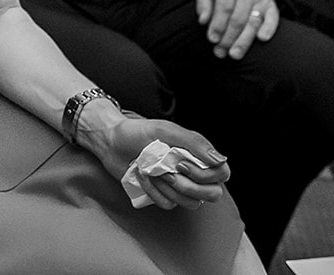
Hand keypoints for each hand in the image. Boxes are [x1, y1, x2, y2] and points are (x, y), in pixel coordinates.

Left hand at [81, 116, 229, 210]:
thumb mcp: (165, 130)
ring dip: (168, 188)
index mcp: (197, 155)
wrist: (111, 142)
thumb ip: (194, 143)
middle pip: (212, 194)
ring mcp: (179, 186)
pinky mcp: (163, 195)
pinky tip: (142, 176)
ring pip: (191, 203)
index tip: (181, 164)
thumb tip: (220, 160)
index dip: (207, 175)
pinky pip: (168, 204)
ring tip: (151, 170)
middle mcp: (192, 172)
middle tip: (165, 172)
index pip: (222, 174)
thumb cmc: (137, 132)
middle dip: (188, 186)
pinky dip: (153, 191)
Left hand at [197, 0, 277, 59]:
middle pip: (239, 18)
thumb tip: (204, 21)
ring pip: (253, 22)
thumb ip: (203, 4)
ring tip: (234, 54)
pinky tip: (262, 39)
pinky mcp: (271, 6)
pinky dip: (269, 29)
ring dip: (244, 41)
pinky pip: (273, 19)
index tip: (212, 39)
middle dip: (229, 37)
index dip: (218, 24)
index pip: (225, 7)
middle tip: (221, 51)